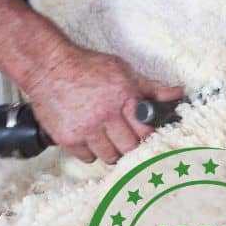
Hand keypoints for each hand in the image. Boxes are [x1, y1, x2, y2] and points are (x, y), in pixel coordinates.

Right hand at [23, 45, 183, 163]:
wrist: (48, 67)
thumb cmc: (87, 67)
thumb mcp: (123, 71)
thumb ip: (151, 87)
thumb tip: (177, 93)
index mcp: (124, 98)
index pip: (146, 132)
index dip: (148, 137)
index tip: (146, 137)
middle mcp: (105, 115)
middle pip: (129, 148)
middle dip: (131, 146)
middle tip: (127, 140)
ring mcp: (86, 129)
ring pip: (109, 157)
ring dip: (112, 151)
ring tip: (108, 138)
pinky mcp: (68, 138)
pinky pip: (88, 158)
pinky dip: (91, 152)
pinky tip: (90, 138)